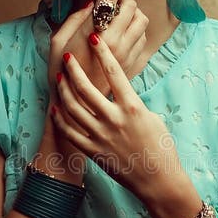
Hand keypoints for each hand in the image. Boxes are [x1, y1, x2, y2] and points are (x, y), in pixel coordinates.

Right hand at [47, 0, 148, 97]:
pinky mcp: (135, 63)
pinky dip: (135, 30)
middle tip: (111, 0)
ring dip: (131, 13)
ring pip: (142, 20)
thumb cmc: (62, 73)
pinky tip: (122, 35)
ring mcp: (128, 53)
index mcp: (95, 33)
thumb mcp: (57, 43)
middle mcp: (116, 41)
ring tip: (117, 18)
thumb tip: (90, 3)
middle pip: (130, 5)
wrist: (80, 107)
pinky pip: (144, 37)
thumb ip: (73, 19)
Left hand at [51, 31, 183, 201]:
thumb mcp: (151, 118)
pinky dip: (61, 119)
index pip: (115, 73)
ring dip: (64, 90)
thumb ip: (133, 103)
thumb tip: (120, 92)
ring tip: (60, 78)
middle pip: (86, 88)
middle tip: (68, 57)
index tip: (94, 37)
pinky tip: (56, 108)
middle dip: (74, 69)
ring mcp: (101, 136)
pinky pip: (71, 132)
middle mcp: (114, 120)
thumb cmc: (161, 148)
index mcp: (133, 108)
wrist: (158, 180)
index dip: (103, 53)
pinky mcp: (93, 152)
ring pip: (74, 108)